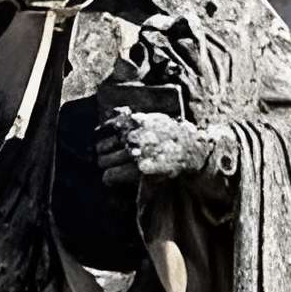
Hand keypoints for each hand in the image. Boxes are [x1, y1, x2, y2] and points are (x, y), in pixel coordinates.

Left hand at [97, 107, 228, 189]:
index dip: (101, 138)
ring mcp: (135, 153)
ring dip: (105, 166)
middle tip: (105, 159)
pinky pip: (111, 175)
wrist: (190, 150)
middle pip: (101, 147)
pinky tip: (112, 179)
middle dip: (102, 154)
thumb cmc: (170, 134)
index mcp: (133, 122)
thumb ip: (132, 117)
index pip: (104, 130)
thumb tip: (112, 113)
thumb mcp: (152, 118)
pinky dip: (109, 178)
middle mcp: (132, 136)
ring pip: (103, 162)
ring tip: (110, 168)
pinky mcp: (138, 170)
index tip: (103, 143)